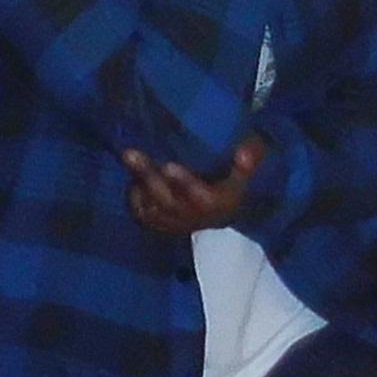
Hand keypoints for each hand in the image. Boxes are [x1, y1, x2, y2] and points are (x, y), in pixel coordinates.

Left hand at [121, 135, 266, 234]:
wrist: (218, 218)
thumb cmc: (228, 190)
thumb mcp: (242, 178)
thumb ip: (247, 164)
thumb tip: (246, 153)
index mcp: (215, 205)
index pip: (199, 196)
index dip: (184, 183)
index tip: (169, 166)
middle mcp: (191, 217)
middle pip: (167, 199)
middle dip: (149, 176)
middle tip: (130, 154)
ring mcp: (172, 222)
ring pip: (150, 205)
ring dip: (137, 182)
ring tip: (129, 156)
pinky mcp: (157, 223)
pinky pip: (141, 212)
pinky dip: (134, 195)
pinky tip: (133, 176)